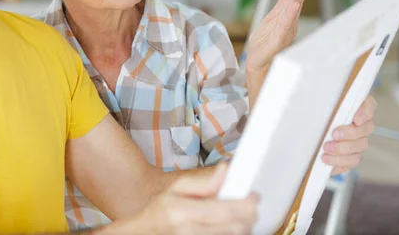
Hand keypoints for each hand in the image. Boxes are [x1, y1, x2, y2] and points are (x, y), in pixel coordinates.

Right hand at [125, 164, 258, 234]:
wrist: (143, 234)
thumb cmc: (160, 211)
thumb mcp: (176, 189)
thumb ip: (203, 182)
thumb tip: (225, 170)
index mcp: (183, 212)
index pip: (225, 210)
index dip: (246, 204)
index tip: (255, 197)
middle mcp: (190, 232)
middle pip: (235, 228)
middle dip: (249, 216)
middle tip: (251, 206)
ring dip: (243, 227)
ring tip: (240, 216)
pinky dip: (233, 233)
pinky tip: (230, 226)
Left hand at [245, 0, 312, 105]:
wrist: (257, 67)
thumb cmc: (263, 47)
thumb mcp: (270, 23)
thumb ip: (281, 9)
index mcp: (284, 19)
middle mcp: (287, 25)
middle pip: (295, 3)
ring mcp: (284, 32)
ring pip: (292, 12)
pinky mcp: (278, 41)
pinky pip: (285, 25)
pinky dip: (290, 15)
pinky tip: (293, 5)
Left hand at [322, 95, 376, 174]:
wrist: (307, 139)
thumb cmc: (315, 118)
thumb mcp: (318, 107)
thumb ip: (324, 103)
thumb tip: (318, 99)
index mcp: (356, 108)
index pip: (369, 104)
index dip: (365, 112)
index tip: (356, 119)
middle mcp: (361, 125)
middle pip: (367, 128)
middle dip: (350, 133)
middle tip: (334, 134)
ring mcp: (358, 142)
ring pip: (360, 146)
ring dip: (343, 148)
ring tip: (326, 148)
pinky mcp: (352, 156)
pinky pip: (352, 161)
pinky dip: (339, 161)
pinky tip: (327, 158)